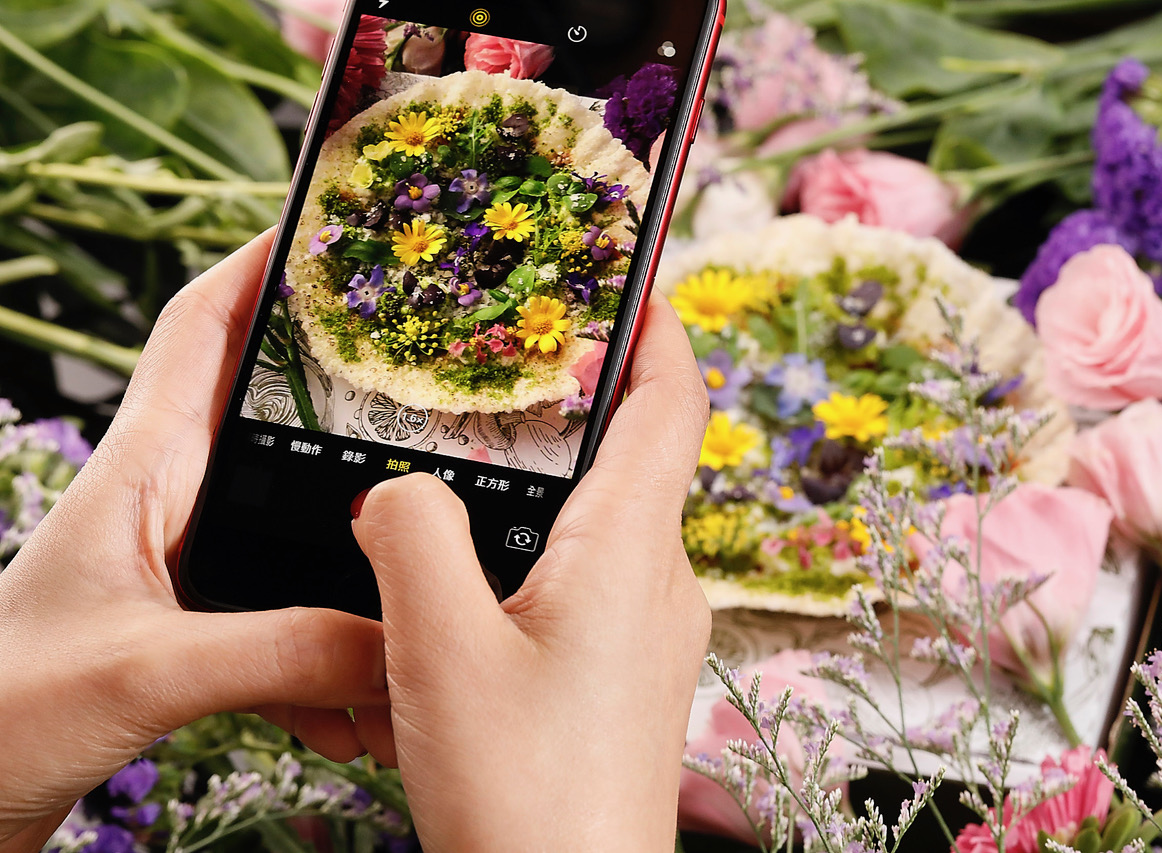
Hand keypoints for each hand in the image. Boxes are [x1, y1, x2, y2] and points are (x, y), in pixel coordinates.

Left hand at [0, 232, 387, 850]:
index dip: (258, 268)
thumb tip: (401, 638)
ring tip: (424, 561)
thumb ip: (279, 651)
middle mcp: (165, 506)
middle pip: (266, 413)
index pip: (197, 332)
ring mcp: (182, 571)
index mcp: (139, 471)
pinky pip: (291, 624)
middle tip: (421, 373)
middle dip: (341, 390)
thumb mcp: (142, 670)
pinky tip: (365, 703)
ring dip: (355, 548)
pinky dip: (333, 656)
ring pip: (294, 524)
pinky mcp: (195, 636)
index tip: (328, 228)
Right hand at [350, 293, 711, 852]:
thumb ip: (411, 534)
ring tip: (478, 459)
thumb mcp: (437, 648)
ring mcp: (651, 634)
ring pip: (609, 521)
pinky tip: (474, 576)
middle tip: (516, 356)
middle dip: (586, 395)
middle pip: (638, 452)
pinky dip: (544, 546)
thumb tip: (398, 491)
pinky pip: (593, 581)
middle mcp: (660, 581)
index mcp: (631, 548)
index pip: (671, 399)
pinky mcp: (626, 678)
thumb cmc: (523, 792)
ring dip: (556, 478)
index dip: (658, 324)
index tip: (632, 272)